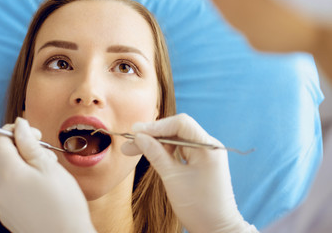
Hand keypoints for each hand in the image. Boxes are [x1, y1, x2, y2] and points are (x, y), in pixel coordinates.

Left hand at [0, 118, 95, 232]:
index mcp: (8, 172)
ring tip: (49, 173)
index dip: (14, 131)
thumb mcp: (48, 166)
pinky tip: (43, 190)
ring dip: (25, 165)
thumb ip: (29, 144)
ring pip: (9, 172)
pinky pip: (11, 189)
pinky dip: (24, 182)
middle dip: (23, 149)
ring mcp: (2, 203)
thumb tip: (19, 125)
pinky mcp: (8, 213)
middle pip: (3, 156)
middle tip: (46, 155)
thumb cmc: (63, 202)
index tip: (34, 135)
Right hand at [121, 114, 256, 232]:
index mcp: (208, 147)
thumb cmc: (199, 206)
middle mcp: (208, 146)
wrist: (216, 229)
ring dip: (155, 143)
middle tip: (130, 143)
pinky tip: (148, 153)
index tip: (136, 131)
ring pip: (176, 140)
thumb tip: (139, 137)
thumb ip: (156, 154)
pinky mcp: (200, 162)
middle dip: (152, 135)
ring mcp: (205, 153)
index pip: (181, 124)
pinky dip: (164, 151)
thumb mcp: (172, 178)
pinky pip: (180, 150)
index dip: (156, 126)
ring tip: (133, 149)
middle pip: (177, 130)